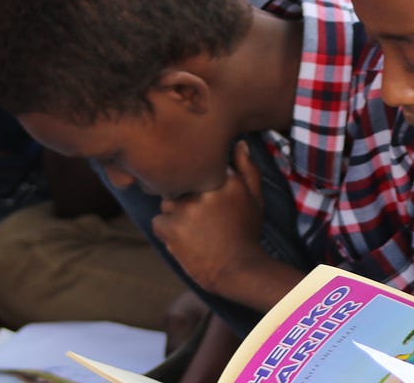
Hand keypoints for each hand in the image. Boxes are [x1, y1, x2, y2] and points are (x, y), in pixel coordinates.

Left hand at [153, 142, 271, 292]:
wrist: (239, 270)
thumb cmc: (246, 233)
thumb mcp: (254, 198)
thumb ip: (247, 169)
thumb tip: (239, 144)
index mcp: (224, 178)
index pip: (197, 167)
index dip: (201, 184)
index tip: (210, 202)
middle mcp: (204, 189)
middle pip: (180, 183)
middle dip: (187, 198)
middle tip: (203, 220)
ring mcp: (186, 207)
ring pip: (167, 202)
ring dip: (176, 214)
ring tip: (194, 231)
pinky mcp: (171, 226)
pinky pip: (159, 221)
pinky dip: (168, 231)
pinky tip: (185, 240)